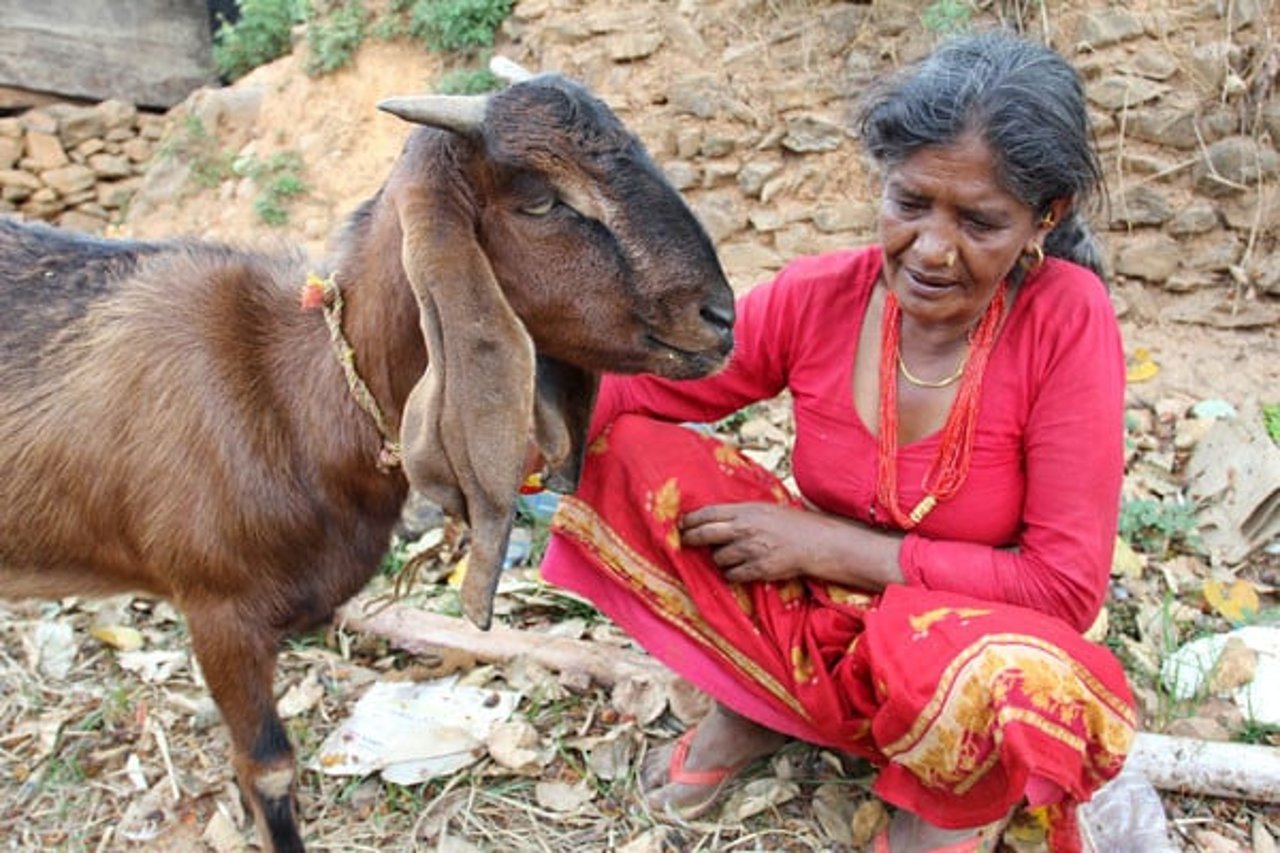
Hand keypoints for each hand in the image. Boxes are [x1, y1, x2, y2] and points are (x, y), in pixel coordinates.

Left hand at [679, 502, 832, 583]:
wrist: (815, 542)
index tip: (681, 524)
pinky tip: (739, 569)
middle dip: (691, 539)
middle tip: (685, 542)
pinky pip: (732, 575)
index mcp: (745, 511)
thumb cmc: (790, 524)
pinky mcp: (758, 569)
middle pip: (705, 534)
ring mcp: (750, 550)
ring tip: (729, 556)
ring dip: (718, 559)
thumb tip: (712, 519)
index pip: (707, 513)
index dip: (690, 520)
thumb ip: (739, 514)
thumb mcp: (763, 509)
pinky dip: (732, 573)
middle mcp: (745, 529)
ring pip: (718, 558)